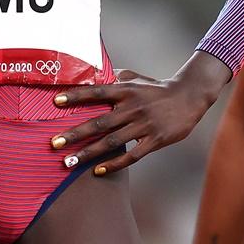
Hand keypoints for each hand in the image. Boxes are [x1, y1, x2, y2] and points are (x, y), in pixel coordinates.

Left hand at [48, 53, 230, 174]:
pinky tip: (97, 170)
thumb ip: (114, 77)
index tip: (55, 101)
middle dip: (75, 133)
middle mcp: (133, 107)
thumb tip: (92, 73)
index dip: (76, 96)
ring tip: (68, 162)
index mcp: (126, 90)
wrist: (189, 97)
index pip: (97, 91)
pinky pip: (132, 155)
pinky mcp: (155, 140)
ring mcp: (144, 125)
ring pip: (112, 142)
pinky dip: (114, 164)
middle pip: (100, 122)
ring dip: (89, 153)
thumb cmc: (156, 88)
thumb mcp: (136, 78)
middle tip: (54, 143)